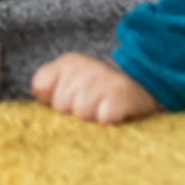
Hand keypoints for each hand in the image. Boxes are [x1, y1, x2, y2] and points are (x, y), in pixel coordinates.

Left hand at [32, 53, 162, 124]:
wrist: (146, 85)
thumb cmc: (102, 91)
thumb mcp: (71, 80)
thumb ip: (48, 84)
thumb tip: (39, 93)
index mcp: (67, 63)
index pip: (41, 87)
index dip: (54, 101)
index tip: (69, 102)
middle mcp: (82, 66)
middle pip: (61, 105)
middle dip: (74, 113)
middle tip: (93, 108)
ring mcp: (101, 79)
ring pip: (81, 112)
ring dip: (93, 119)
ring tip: (104, 111)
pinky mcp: (121, 95)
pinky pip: (103, 117)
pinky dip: (109, 121)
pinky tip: (115, 116)